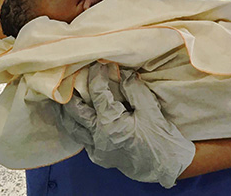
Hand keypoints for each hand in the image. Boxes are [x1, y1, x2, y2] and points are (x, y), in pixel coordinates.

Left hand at [61, 63, 194, 187]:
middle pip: (75, 111)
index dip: (96, 75)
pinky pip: (82, 140)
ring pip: (73, 128)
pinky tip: (79, 118)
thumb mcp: (149, 108)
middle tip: (70, 78)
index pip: (98, 93)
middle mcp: (98, 137)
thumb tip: (122, 72)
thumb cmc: (160, 137)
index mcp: (111, 124)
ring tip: (63, 98)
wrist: (167, 166)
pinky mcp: (99, 157)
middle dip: (70, 93)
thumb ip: (133, 88)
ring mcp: (97, 150)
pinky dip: (78, 126)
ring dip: (67, 112)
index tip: (99, 64)